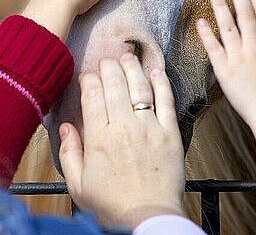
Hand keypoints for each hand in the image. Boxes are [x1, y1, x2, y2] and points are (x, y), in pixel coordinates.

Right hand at [59, 55, 184, 228]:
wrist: (147, 217)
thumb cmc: (113, 204)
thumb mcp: (79, 184)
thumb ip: (70, 152)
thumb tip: (66, 126)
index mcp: (99, 138)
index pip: (93, 95)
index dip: (90, 80)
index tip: (88, 76)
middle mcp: (124, 127)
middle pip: (115, 84)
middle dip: (109, 67)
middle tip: (107, 61)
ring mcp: (150, 127)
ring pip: (140, 86)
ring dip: (133, 68)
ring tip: (128, 57)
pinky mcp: (170, 132)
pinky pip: (166, 100)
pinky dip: (162, 82)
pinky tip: (156, 71)